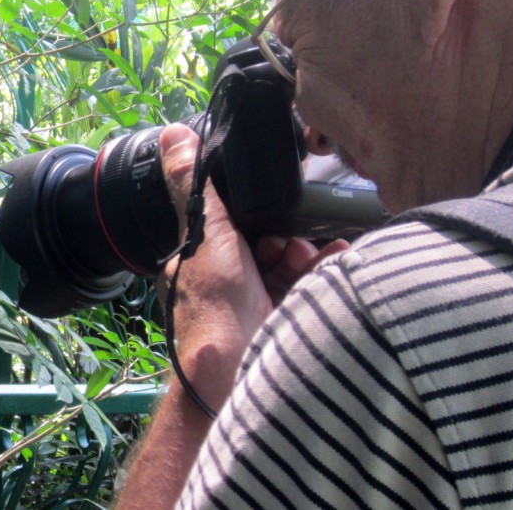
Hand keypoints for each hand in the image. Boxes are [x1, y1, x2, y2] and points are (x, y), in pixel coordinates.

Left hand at [156, 123, 347, 409]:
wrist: (240, 376)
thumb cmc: (218, 311)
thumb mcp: (206, 236)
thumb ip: (195, 186)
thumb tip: (172, 135)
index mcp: (202, 259)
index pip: (232, 222)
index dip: (256, 212)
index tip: (275, 210)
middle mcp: (226, 281)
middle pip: (266, 242)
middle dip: (289, 236)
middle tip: (295, 245)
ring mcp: (254, 303)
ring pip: (290, 264)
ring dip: (310, 254)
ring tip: (320, 257)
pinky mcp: (280, 320)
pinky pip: (306, 288)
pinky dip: (323, 274)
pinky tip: (340, 263)